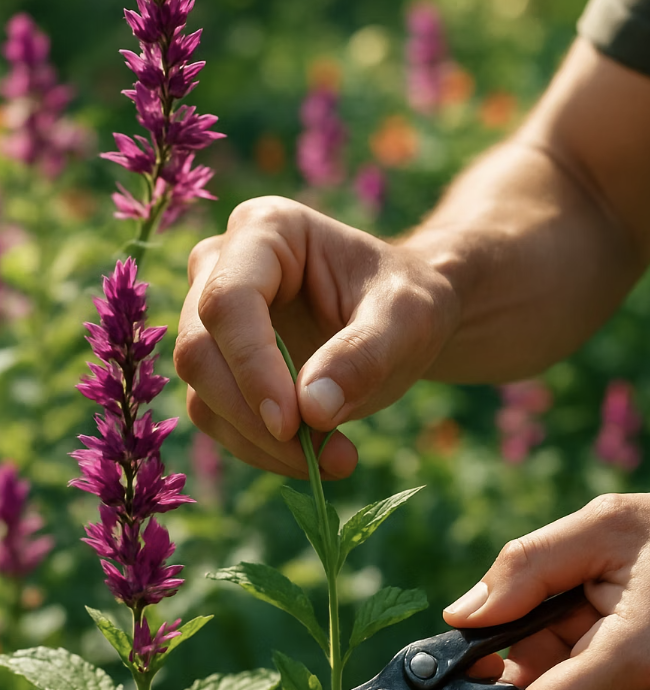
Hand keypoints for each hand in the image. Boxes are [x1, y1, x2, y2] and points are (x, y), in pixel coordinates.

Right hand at [174, 196, 457, 477]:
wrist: (402, 320)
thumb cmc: (406, 302)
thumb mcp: (408, 320)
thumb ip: (365, 355)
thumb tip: (310, 410)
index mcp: (266, 230)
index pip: (229, 300)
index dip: (252, 366)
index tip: (290, 424)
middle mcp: (221, 267)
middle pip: (201, 350)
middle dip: (256, 417)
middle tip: (327, 457)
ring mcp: (211, 320)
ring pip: (203, 393)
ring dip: (261, 444)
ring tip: (336, 459)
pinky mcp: (219, 367)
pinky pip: (218, 419)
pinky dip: (262, 450)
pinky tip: (316, 458)